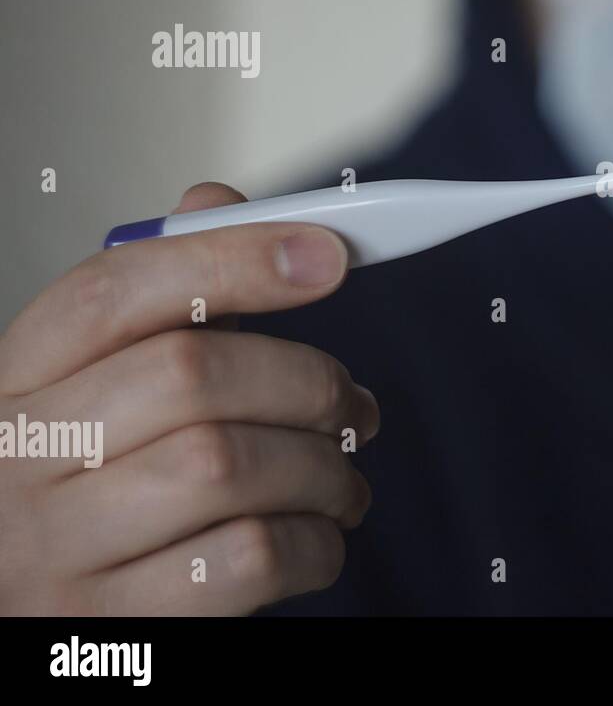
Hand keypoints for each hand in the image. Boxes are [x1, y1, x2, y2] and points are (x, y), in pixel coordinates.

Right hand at [0, 183, 378, 614]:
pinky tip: (320, 537)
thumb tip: (218, 205)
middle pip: (190, 374)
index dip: (232, 259)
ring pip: (226, 467)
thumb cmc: (80, 490)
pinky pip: (245, 561)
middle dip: (308, 381)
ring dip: (323, 468)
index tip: (329, 253)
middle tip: (358, 407)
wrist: (27, 615)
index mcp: (10, 381)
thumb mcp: (92, 393)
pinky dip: (315, 542)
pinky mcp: (105, 626)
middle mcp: (12, 459)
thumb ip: (159, 300)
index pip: (113, 290)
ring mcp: (50, 551)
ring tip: (346, 478)